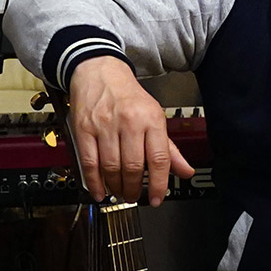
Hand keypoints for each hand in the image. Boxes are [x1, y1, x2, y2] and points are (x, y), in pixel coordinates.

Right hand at [66, 56, 193, 204]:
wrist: (99, 72)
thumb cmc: (129, 97)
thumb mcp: (155, 117)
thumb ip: (169, 148)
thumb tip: (186, 171)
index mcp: (152, 120)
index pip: (159, 158)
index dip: (158, 183)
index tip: (156, 199)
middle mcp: (129, 122)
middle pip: (132, 166)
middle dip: (133, 188)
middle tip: (133, 196)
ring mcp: (104, 126)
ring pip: (111, 167)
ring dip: (115, 187)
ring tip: (119, 193)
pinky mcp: (84, 129)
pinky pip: (89, 163)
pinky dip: (94, 182)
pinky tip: (99, 191)